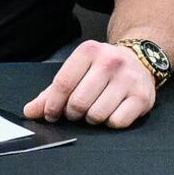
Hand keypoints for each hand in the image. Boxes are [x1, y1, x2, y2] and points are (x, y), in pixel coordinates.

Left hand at [23, 40, 156, 129]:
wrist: (140, 60)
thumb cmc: (102, 69)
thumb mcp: (77, 72)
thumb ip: (51, 92)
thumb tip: (30, 111)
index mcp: (89, 51)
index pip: (62, 84)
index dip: (52, 105)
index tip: (50, 114)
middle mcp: (110, 62)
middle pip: (78, 103)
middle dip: (73, 113)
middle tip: (76, 111)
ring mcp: (128, 79)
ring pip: (97, 115)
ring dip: (92, 119)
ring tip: (95, 109)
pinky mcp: (143, 97)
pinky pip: (117, 122)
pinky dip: (111, 123)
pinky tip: (113, 112)